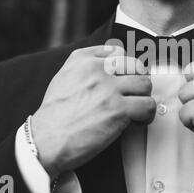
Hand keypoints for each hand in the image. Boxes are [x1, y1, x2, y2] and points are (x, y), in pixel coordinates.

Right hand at [32, 45, 155, 178]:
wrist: (46, 141)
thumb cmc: (54, 116)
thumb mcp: (64, 78)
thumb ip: (85, 67)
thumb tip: (110, 66)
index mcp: (82, 59)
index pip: (118, 51)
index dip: (125, 68)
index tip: (124, 80)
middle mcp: (97, 69)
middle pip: (136, 66)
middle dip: (137, 81)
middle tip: (133, 95)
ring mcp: (109, 88)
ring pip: (145, 84)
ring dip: (143, 98)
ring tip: (135, 109)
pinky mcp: (118, 109)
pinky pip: (147, 105)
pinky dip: (146, 115)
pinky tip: (137, 121)